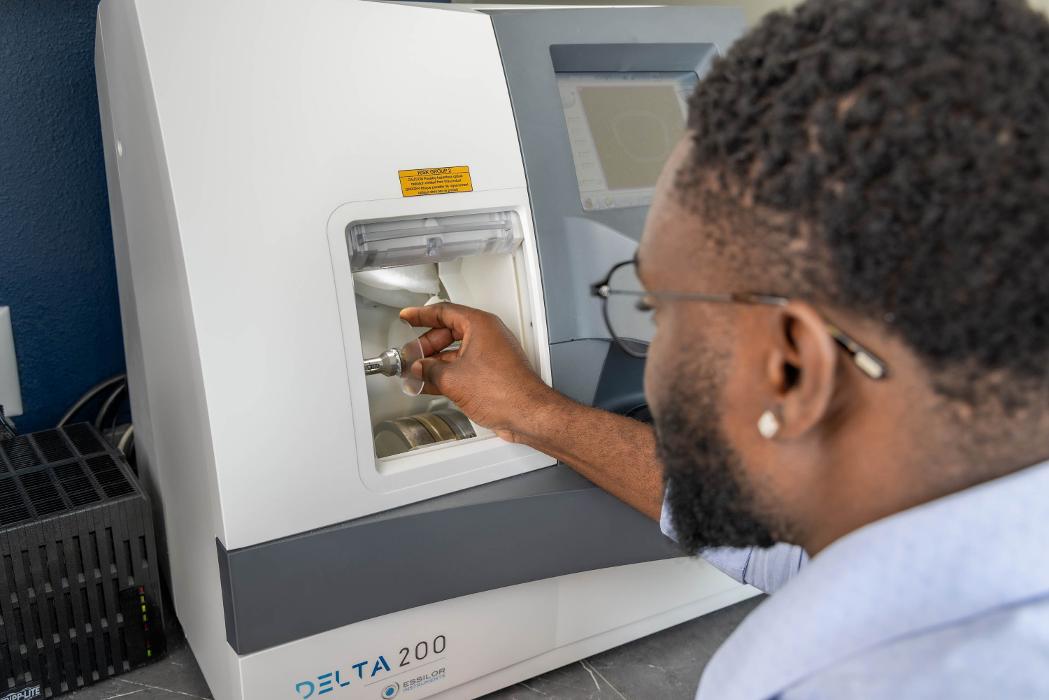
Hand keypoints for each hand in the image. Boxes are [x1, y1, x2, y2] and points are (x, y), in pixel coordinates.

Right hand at [399, 303, 556, 441]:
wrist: (527, 414)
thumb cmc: (504, 391)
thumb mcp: (452, 379)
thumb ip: (429, 370)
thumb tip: (419, 368)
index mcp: (479, 325)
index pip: (444, 311)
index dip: (421, 315)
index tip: (407, 317)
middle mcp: (487, 335)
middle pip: (448, 332)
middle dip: (425, 345)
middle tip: (410, 355)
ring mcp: (490, 354)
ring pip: (455, 352)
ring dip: (434, 362)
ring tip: (415, 372)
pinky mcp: (492, 372)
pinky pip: (463, 367)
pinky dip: (446, 373)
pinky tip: (430, 384)